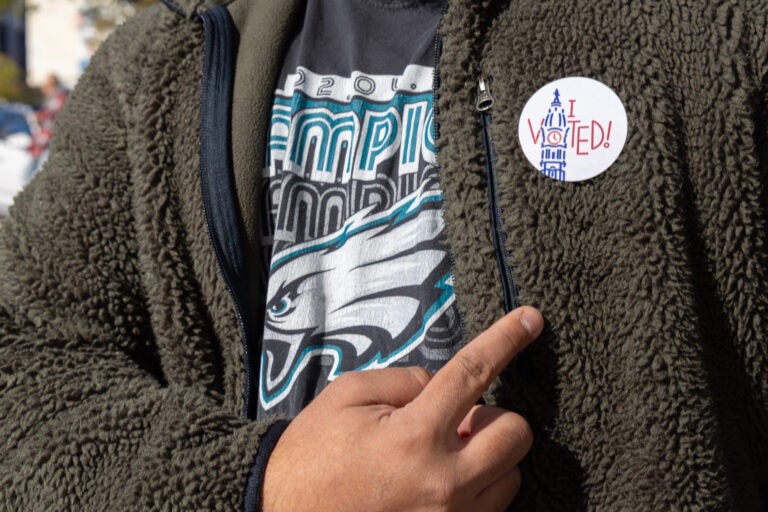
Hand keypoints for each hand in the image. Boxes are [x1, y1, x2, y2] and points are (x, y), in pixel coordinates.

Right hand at [262, 306, 542, 511]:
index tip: (531, 319)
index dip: (506, 338)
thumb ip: (405, 381)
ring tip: (441, 456)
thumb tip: (445, 388)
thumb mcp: (346, 396)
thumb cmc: (313, 454)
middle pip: (515, 433)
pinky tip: (441, 482)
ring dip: (487, 456)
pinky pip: (492, 507)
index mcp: (414, 435)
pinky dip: (478, 487)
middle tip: (457, 420)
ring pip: (511, 475)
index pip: (473, 372)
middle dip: (494, 417)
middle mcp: (443, 481)